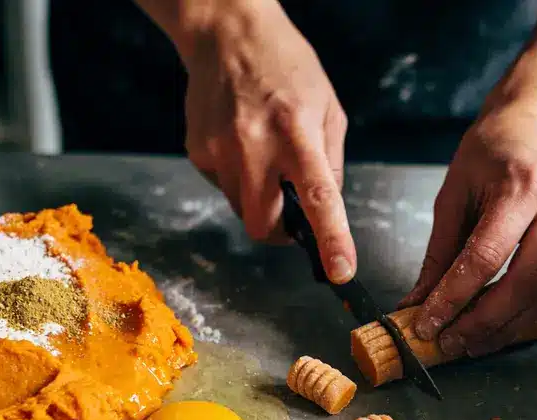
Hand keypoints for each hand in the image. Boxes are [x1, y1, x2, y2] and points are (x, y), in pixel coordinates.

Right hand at [181, 3, 354, 281]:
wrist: (226, 32)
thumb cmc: (285, 66)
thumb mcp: (328, 108)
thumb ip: (330, 162)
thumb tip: (327, 209)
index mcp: (297, 132)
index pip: (318, 197)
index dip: (331, 239)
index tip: (339, 271)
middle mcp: (254, 144)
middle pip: (263, 225)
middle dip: (279, 230)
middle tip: (289, 212)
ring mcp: (219, 149)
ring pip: (241, 209)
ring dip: (257, 199)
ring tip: (262, 156)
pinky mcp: (197, 151)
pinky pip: (222, 186)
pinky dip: (236, 177)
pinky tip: (240, 142)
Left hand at [401, 104, 536, 356]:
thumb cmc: (491, 154)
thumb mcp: (454, 194)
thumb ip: (440, 253)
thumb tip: (418, 303)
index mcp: (523, 187)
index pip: (487, 257)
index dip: (454, 297)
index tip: (427, 325)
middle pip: (524, 283)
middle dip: (483, 322)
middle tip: (451, 344)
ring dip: (505, 327)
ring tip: (469, 343)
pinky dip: (523, 315)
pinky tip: (496, 326)